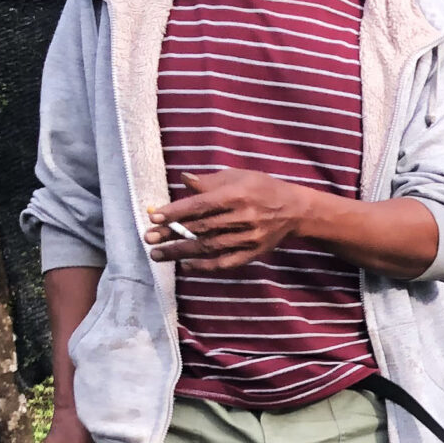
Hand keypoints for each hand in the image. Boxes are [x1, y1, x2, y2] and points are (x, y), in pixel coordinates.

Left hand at [147, 169, 310, 270]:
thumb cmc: (262, 188)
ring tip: (158, 254)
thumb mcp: (238, 176)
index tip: (154, 217)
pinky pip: (227, 262)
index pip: (200, 205)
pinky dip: (206, 266)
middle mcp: (242, 217)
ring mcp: (248, 238)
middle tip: (148, 238)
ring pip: (209, 247)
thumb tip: (183, 179)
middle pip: (201, 228)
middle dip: (172, 234)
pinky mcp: (254, 252)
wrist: (295, 209)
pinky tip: (187, 266)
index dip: (176, 212)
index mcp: (237, 195)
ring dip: (181, 252)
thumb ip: (210, 180)